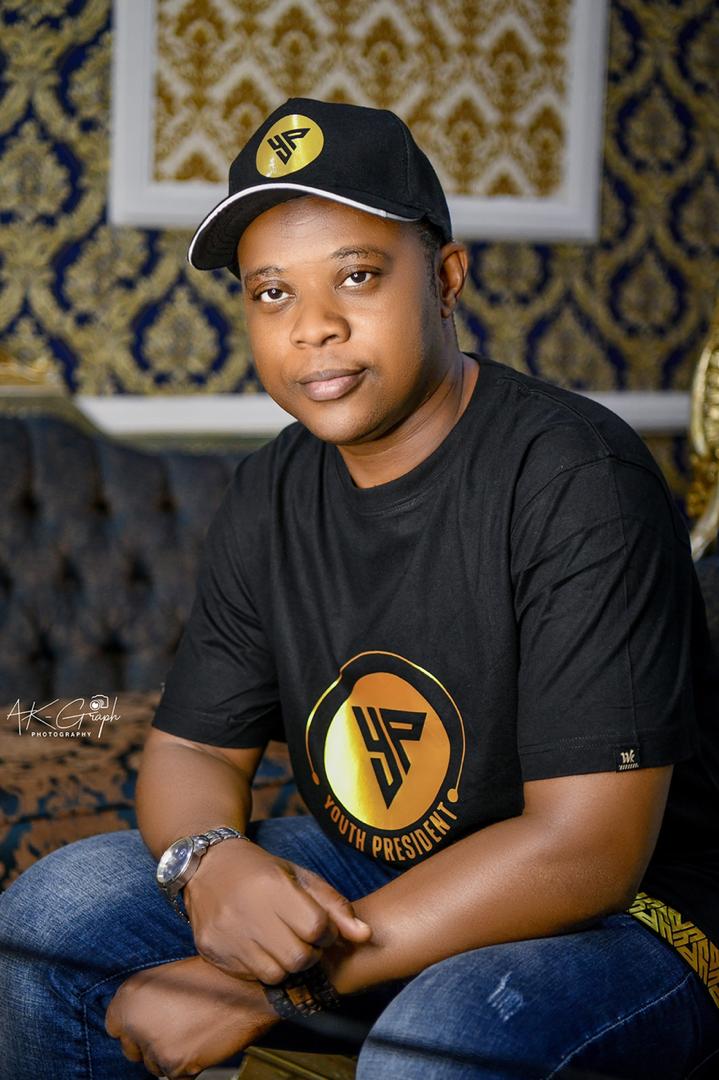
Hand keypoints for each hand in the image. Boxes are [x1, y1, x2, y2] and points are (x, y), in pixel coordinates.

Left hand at [105, 955, 277, 1078]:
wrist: (245, 989)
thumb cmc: (212, 978)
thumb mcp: (169, 976)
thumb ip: (145, 999)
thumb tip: (134, 1022)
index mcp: (131, 993)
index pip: (114, 1025)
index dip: (134, 1024)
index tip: (149, 1022)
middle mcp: (135, 1019)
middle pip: (131, 1047)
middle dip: (150, 1042)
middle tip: (177, 1026)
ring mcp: (154, 1044)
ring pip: (152, 1063)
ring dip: (169, 1054)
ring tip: (192, 1030)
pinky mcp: (173, 1064)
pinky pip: (173, 1075)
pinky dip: (187, 1065)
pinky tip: (201, 1042)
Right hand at [183, 840, 370, 982]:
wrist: (208, 866)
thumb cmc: (263, 871)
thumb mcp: (301, 877)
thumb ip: (335, 906)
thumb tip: (366, 935)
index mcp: (274, 886)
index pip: (316, 928)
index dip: (325, 932)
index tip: (319, 926)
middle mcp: (248, 911)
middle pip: (299, 958)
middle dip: (310, 953)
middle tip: (303, 939)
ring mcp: (228, 934)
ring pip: (276, 973)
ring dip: (287, 964)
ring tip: (282, 943)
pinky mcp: (212, 950)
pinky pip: (251, 976)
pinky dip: (262, 967)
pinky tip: (260, 947)